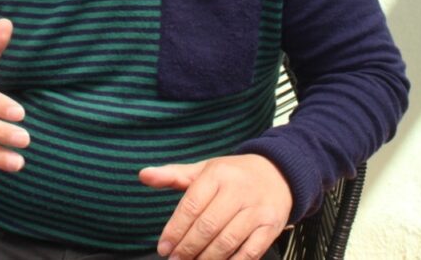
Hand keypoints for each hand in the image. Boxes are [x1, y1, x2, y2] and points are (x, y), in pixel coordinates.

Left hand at [139, 154, 292, 259]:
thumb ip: (173, 175)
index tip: (163, 247)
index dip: (174, 230)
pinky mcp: (271, 226)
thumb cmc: (233, 175)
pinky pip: (249, 252)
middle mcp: (238, 190)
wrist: (277, 173)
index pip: (191, 205)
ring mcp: (256, 210)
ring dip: (206, 259)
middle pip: (207, 226)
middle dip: (187, 248)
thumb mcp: (204, 170)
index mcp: (218, 174)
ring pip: (227, 242)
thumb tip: (143, 175)